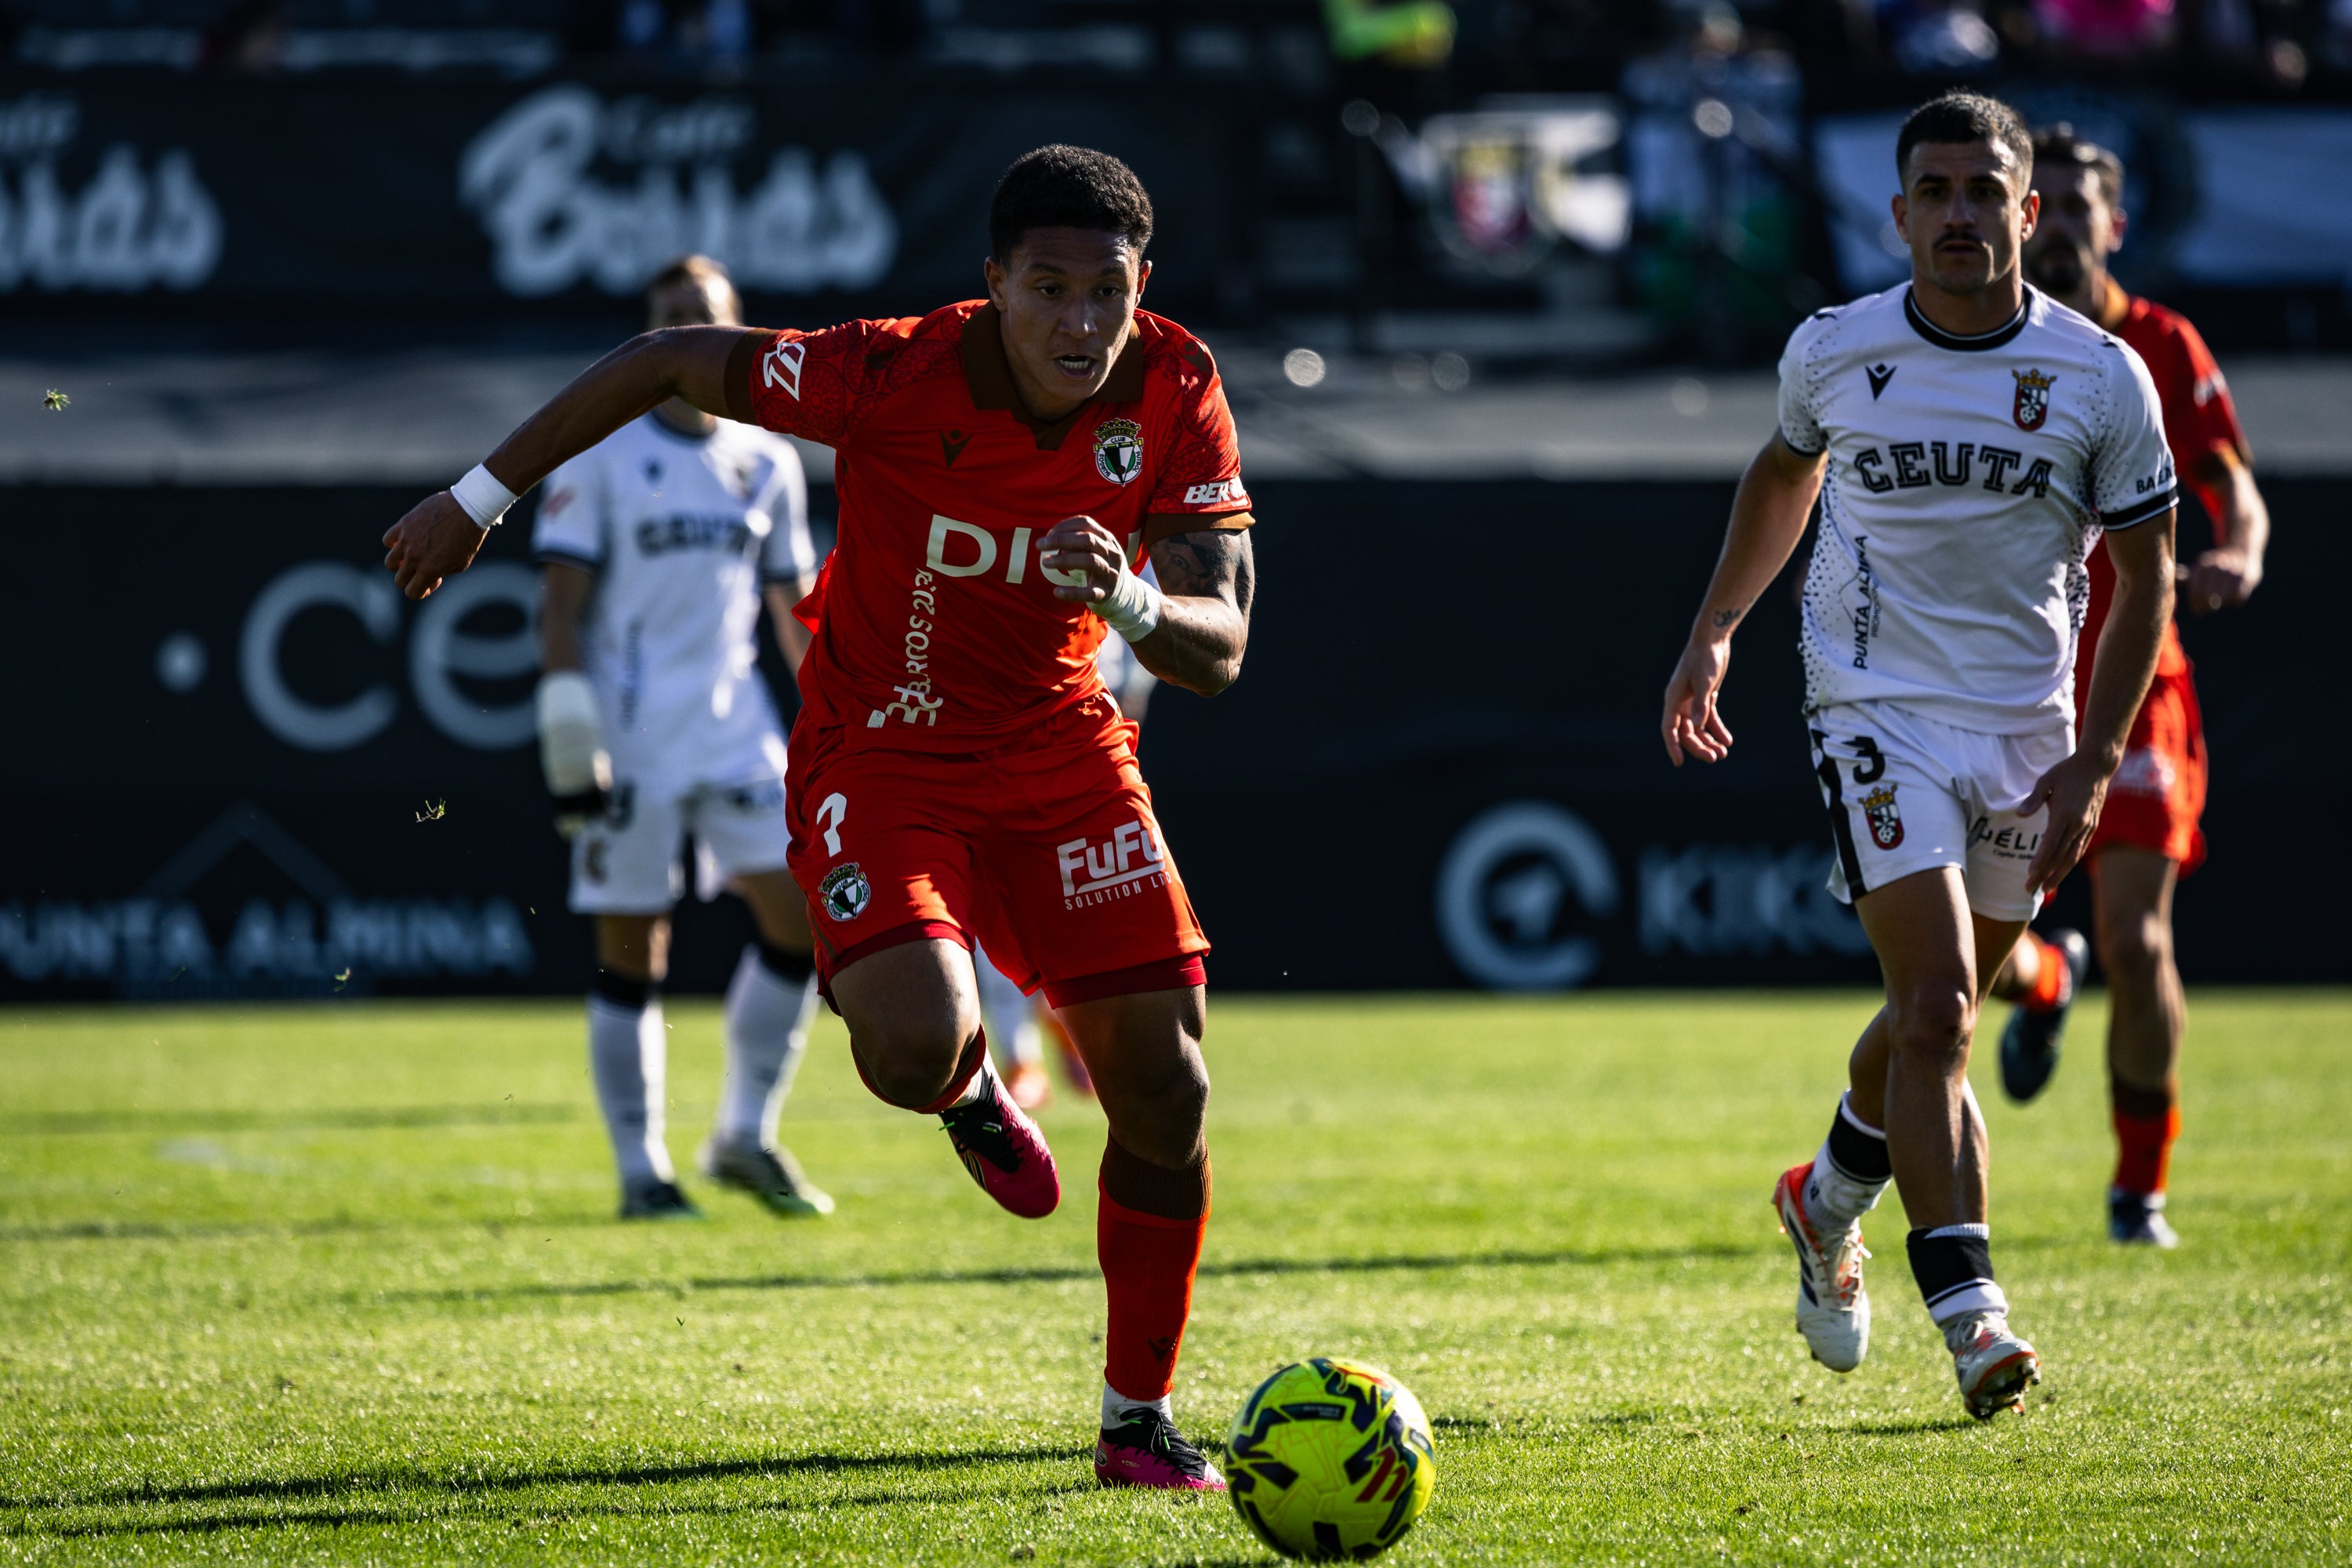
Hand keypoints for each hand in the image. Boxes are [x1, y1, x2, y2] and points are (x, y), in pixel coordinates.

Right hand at [382, 491, 489, 600]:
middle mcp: (414, 557)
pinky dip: (394, 543)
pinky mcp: (404, 524)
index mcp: (429, 570)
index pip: (412, 592)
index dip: (421, 591)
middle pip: (400, 580)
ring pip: (390, 562)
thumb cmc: (469, 538)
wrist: (468, 509)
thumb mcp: (461, 563)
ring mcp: (407, 540)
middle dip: (411, 579)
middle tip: (424, 569)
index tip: (432, 581)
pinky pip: (387, 539)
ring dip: (400, 564)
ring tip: (413, 556)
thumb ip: (441, 573)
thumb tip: (428, 577)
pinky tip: (406, 541)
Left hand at [1037, 515, 1124, 602]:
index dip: (1064, 526)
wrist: (1126, 592)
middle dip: (1061, 540)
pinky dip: (1072, 593)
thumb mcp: (1096, 548)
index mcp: (1107, 538)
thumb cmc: (1102, 565)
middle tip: (1039, 545)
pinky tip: (1056, 592)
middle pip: (1087, 540)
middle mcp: (1111, 553)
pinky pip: (1089, 593)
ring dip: (1064, 560)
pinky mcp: (1106, 593)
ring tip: (1045, 563)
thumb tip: (1052, 539)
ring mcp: (1111, 573)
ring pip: (1090, 561)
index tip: (1048, 534)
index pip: (1086, 523)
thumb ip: (1077, 540)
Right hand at [1661, 639, 1734, 765]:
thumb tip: (1698, 726)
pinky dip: (1717, 729)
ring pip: (1698, 728)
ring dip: (1709, 741)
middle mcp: (1680, 702)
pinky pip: (1709, 718)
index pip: (1670, 729)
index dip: (1673, 746)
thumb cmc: (1705, 658)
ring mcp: (1692, 700)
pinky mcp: (1705, 696)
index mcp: (1673, 699)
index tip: (1679, 763)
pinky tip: (1727, 740)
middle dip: (1699, 747)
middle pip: (1687, 732)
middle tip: (1715, 758)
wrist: (1712, 640)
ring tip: (1723, 753)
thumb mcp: (1704, 682)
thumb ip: (1701, 705)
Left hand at [2022, 750, 2111, 895]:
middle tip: (2030, 890)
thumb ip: (2033, 799)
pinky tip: (2060, 872)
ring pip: (2072, 857)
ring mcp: (2087, 827)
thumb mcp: (2046, 780)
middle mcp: (2078, 824)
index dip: (2040, 861)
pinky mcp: (2092, 826)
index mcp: (2065, 813)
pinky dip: (2069, 863)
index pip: (2050, 843)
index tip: (2030, 874)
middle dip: (2045, 875)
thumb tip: (2019, 814)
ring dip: (2058, 875)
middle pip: (2060, 856)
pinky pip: (2080, 849)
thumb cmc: (2067, 771)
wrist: (2096, 766)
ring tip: (2045, 890)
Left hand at [2180, 546, 2260, 614]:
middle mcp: (2216, 566)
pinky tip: (2233, 597)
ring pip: (2223, 600)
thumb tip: (2170, 577)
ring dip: (2221, 603)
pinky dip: (2235, 602)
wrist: (2241, 551)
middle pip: (2207, 598)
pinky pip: (2238, 598)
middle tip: (2207, 608)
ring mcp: (2232, 571)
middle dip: (2206, 606)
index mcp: (2201, 565)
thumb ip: (2184, 576)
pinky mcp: (2247, 577)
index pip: (2195, 593)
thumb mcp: (2198, 567)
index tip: (2197, 609)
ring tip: (2220, 599)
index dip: (2195, 605)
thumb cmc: (2214, 565)